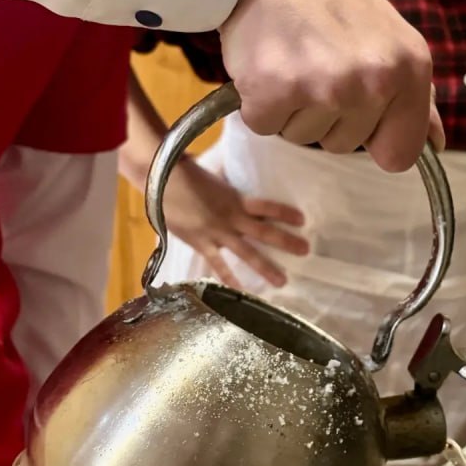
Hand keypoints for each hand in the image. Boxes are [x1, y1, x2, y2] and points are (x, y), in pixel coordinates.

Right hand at [165, 156, 308, 287]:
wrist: (160, 181)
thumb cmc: (185, 173)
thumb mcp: (214, 176)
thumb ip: (227, 184)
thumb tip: (235, 178)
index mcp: (236, 198)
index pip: (268, 207)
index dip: (286, 213)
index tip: (303, 220)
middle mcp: (231, 217)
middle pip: (265, 232)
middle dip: (286, 242)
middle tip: (305, 250)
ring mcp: (217, 233)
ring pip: (247, 254)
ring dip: (266, 267)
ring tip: (282, 281)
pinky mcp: (202, 244)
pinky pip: (219, 266)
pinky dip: (230, 279)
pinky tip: (242, 292)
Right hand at [219, 0, 444, 172]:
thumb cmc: (332, 2)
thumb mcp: (391, 40)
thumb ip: (416, 98)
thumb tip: (437, 143)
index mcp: (411, 69)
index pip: (401, 155)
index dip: (375, 137)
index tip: (358, 107)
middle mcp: (373, 81)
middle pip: (344, 146)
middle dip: (327, 115)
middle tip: (316, 63)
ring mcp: (323, 87)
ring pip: (303, 138)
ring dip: (293, 108)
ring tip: (293, 59)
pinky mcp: (273, 91)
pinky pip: (265, 126)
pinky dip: (259, 102)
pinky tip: (267, 62)